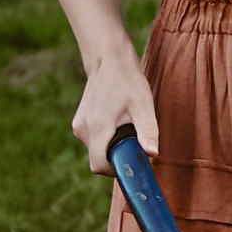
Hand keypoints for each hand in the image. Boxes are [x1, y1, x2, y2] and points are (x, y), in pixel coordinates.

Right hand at [71, 51, 160, 175]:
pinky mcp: (79, 122)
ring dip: (111, 146)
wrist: (109, 61)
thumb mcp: (144, 106)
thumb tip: (152, 154)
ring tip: (125, 126)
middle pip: (98, 160)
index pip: (98, 166)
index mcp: (98, 127)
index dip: (116, 170)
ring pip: (95, 150)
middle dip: (116, 157)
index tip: (131, 161)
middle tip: (133, 141)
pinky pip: (92, 140)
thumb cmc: (128, 82)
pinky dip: (105, 138)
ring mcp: (78, 125)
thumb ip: (148, 131)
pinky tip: (116, 121)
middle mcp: (83, 129)